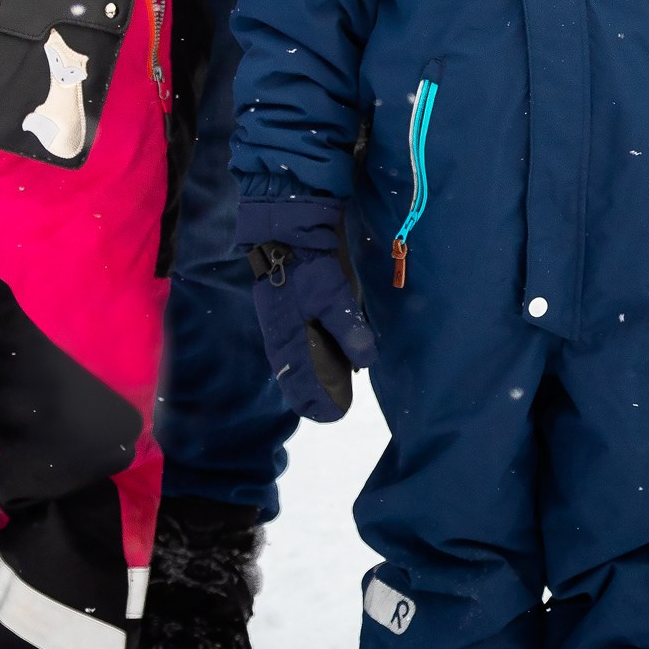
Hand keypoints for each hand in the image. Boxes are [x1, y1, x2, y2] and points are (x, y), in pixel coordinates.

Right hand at [239, 196, 375, 424]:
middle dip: (316, 392)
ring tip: (335, 389)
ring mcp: (284, 325)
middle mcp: (283, 339)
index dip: (316, 400)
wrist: (285, 233)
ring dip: (315, 375)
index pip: (299, 383)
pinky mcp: (290, 312)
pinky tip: (331, 357)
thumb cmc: (307, 270)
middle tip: (335, 408)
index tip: (334, 414)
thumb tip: (365, 363)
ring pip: (300, 360)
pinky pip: (300, 343)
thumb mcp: (333, 298)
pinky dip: (314, 356)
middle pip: (298, 376)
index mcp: (288, 342)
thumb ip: (349, 330)